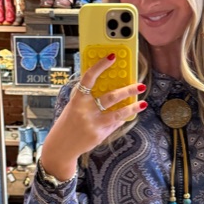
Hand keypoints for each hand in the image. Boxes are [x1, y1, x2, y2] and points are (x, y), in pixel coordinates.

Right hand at [39, 55, 146, 180]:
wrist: (61, 146)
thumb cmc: (68, 123)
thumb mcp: (73, 107)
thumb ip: (87, 97)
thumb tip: (108, 85)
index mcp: (77, 99)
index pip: (89, 78)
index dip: (101, 66)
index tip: (112, 57)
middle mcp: (85, 110)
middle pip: (111, 96)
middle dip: (128, 90)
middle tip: (140, 85)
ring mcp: (93, 124)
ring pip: (118, 113)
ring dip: (132, 107)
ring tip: (143, 103)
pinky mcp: (99, 135)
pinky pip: (115, 124)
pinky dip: (122, 118)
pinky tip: (129, 115)